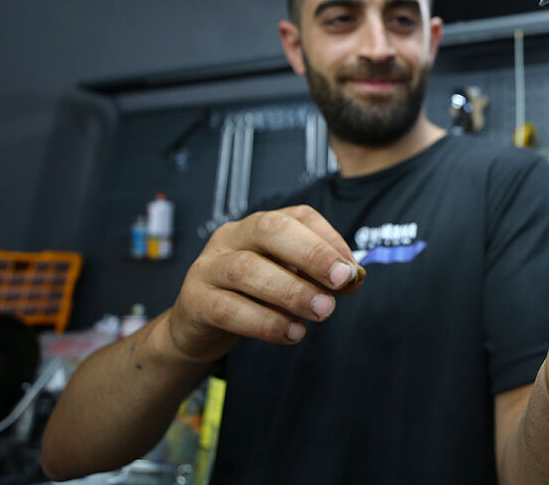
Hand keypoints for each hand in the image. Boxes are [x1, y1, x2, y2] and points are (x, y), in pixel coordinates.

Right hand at [164, 206, 362, 363]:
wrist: (198, 326)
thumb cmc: (250, 296)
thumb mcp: (286, 279)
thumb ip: (317, 277)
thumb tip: (354, 278)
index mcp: (258, 225)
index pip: (298, 217)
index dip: (328, 239)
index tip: (351, 269)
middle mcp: (231, 237)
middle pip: (270, 230)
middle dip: (311, 254)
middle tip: (340, 281)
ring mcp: (208, 266)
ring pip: (247, 269)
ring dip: (291, 291)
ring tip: (322, 312)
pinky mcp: (194, 300)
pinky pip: (228, 308)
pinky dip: (265, 322)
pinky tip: (292, 332)